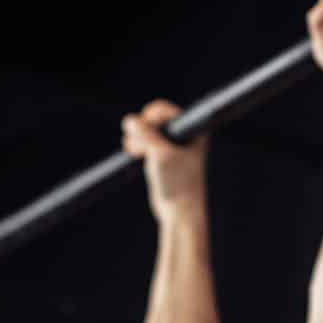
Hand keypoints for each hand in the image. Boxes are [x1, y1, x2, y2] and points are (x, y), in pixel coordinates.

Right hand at [121, 98, 203, 217]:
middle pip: (154, 119)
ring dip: (136, 136)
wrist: (180, 210)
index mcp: (193, 130)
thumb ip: (145, 134)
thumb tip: (129, 120)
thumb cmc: (177, 182)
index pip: (165, 111)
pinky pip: (145, 142)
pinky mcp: (162, 156)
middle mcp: (185, 135)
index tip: (144, 131)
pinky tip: (132, 152)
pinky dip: (137, 144)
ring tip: (132, 148)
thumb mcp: (160, 154)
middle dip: (141, 128)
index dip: (150, 117)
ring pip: (147, 131)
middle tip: (135, 143)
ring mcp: (173, 146)